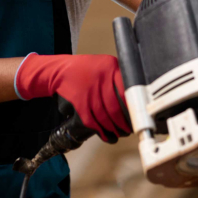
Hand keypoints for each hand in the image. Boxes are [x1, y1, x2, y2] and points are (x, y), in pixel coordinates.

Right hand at [15, 53, 130, 142]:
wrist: (60, 71)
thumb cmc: (85, 68)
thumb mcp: (104, 63)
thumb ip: (117, 74)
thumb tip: (133, 93)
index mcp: (109, 66)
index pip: (126, 89)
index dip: (132, 106)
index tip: (137, 115)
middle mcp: (100, 79)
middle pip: (115, 107)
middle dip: (123, 122)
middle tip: (128, 128)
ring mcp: (88, 92)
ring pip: (104, 116)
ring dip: (113, 128)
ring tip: (119, 133)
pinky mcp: (79, 103)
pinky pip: (92, 121)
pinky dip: (100, 130)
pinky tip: (105, 134)